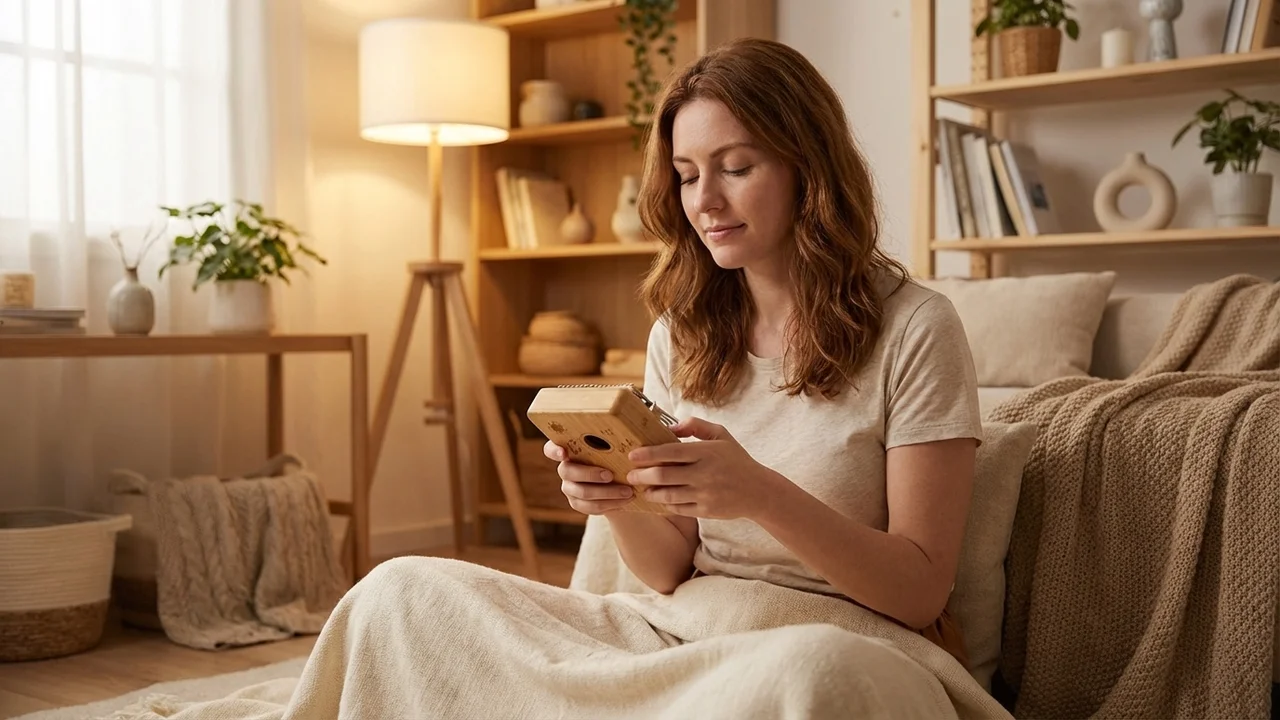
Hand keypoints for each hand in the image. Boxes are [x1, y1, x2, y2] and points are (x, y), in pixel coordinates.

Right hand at [543, 440, 634, 514]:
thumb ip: (615, 441)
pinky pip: (590, 507)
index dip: (554, 451)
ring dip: (607, 493)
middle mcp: (565, 467)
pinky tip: (625, 501)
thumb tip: (629, 435)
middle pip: (567, 471)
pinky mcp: (577, 503)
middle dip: (590, 474)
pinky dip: (610, 504)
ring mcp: (569, 487)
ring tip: (628, 492)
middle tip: (610, 475)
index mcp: (570, 448)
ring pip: (582, 492)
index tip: (564, 453)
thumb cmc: (621, 456)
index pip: (551, 448)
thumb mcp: (618, 446)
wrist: (624, 481)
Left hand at [626, 417, 784, 519]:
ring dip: (650, 492)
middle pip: (664, 475)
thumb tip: (670, 426)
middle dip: (642, 475)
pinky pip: (678, 508)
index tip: (632, 455)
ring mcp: (705, 494)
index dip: (648, 454)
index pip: (671, 451)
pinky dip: (665, 504)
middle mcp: (705, 474)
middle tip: (630, 475)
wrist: (758, 491)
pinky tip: (659, 499)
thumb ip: (696, 426)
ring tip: (642, 488)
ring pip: (668, 494)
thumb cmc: (736, 460)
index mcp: (706, 452)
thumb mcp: (721, 435)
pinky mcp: (706, 511)